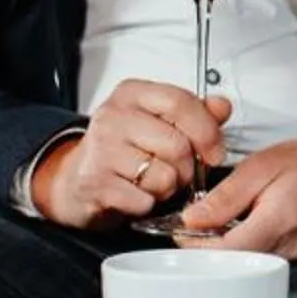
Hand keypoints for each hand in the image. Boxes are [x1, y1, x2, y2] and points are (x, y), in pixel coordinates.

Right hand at [32, 81, 231, 229]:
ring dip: (166, 188)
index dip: (207, 130)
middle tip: (177, 172)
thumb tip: (222, 106)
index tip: (215, 150)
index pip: (180, 102)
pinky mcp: (95, 183)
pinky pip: (144, 200)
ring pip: (164, 176)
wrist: (74, 181)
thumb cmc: (120, 150)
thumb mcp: (155, 121)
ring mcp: (101, 150)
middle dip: (186, 168)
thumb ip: (193, 113)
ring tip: (152, 182)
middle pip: (177, 145)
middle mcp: (113, 116)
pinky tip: (136, 195)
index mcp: (132, 93)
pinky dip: (147, 204)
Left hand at [182, 136, 296, 258]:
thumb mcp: (261, 165)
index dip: (200, 244)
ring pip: (248, 262)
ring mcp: (296, 255)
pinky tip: (243, 227)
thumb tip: (192, 219)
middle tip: (197, 225)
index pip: (229, 250)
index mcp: (280, 220)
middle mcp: (290, 245)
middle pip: (236, 261)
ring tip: (221, 222)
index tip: (184, 230)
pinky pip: (262, 258)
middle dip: (210, 247)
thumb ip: (226, 196)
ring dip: (228, 247)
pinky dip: (246, 245)